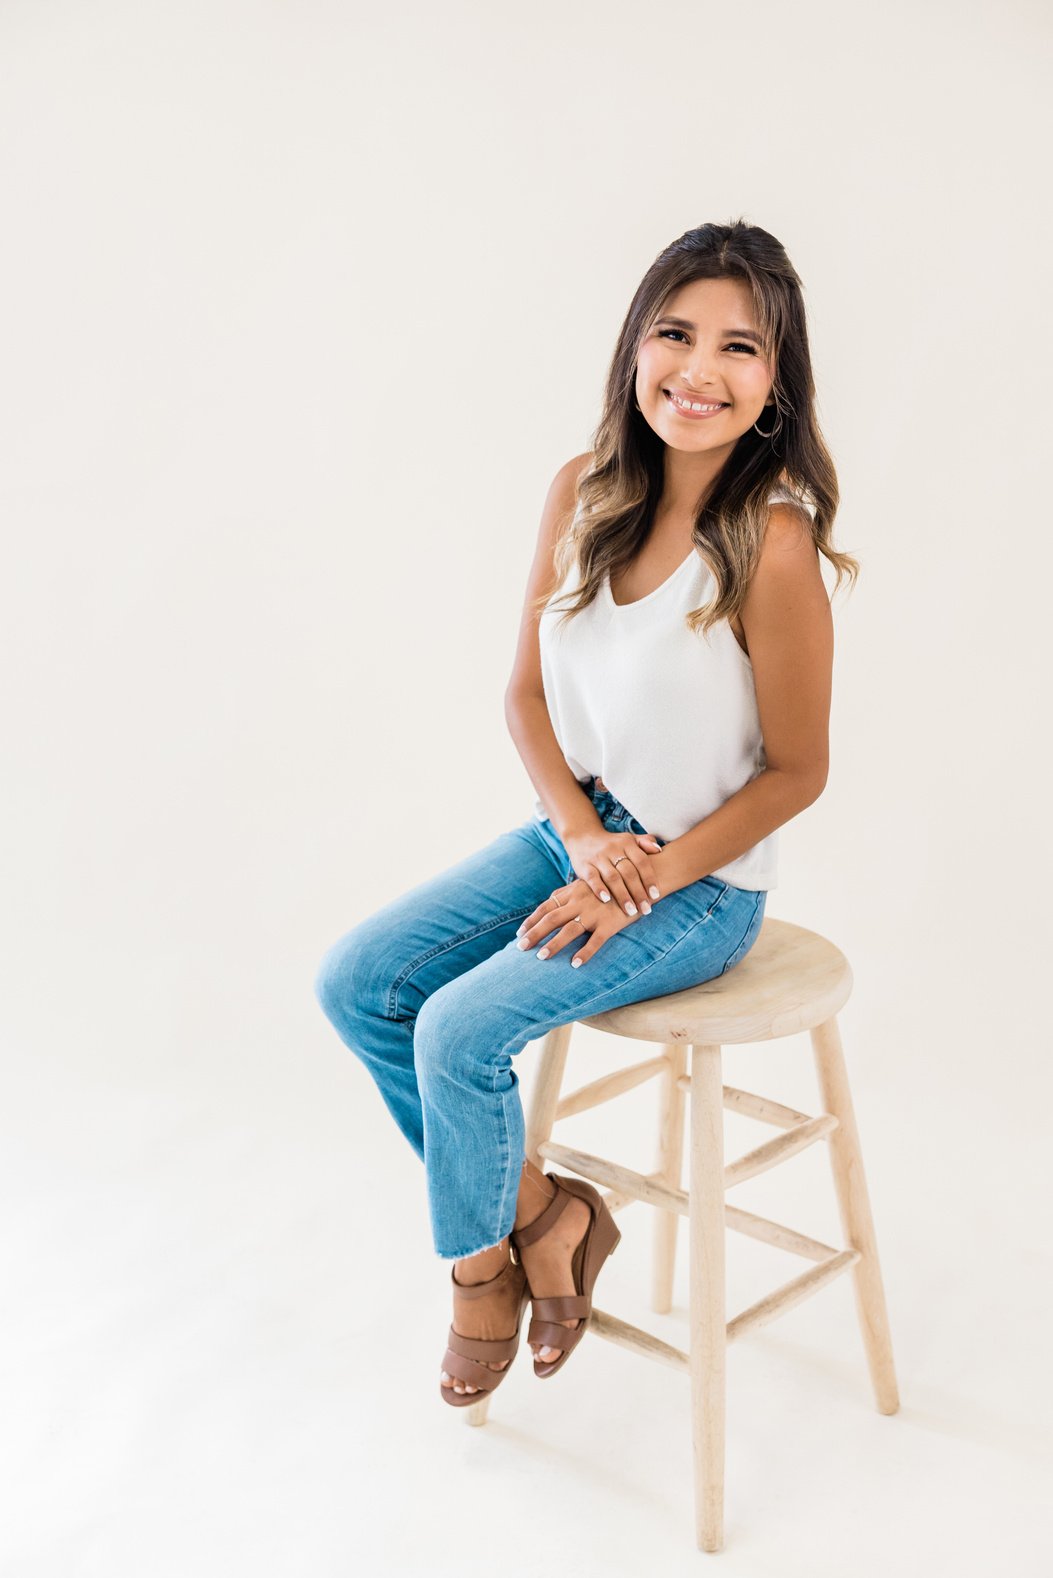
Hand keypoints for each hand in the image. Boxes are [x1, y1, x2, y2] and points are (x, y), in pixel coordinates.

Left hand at [516, 875, 638, 968]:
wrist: (640, 880)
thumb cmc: (611, 884)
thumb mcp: (586, 883)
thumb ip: (567, 892)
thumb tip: (549, 901)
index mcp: (572, 892)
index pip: (546, 907)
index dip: (531, 921)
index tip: (519, 934)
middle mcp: (580, 901)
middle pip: (551, 919)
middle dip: (534, 934)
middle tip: (520, 948)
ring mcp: (594, 913)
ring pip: (569, 930)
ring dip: (554, 944)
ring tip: (541, 957)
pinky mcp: (610, 923)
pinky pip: (595, 941)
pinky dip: (585, 953)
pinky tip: (575, 964)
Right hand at [564, 827, 663, 916]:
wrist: (582, 836)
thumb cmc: (612, 843)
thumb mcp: (629, 839)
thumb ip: (645, 842)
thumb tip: (659, 850)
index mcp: (627, 843)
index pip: (641, 861)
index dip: (649, 879)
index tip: (655, 895)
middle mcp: (613, 849)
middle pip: (629, 873)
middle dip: (638, 893)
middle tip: (646, 909)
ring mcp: (598, 858)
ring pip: (613, 877)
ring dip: (622, 895)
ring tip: (631, 911)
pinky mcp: (584, 865)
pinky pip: (592, 878)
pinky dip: (599, 889)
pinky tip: (606, 900)